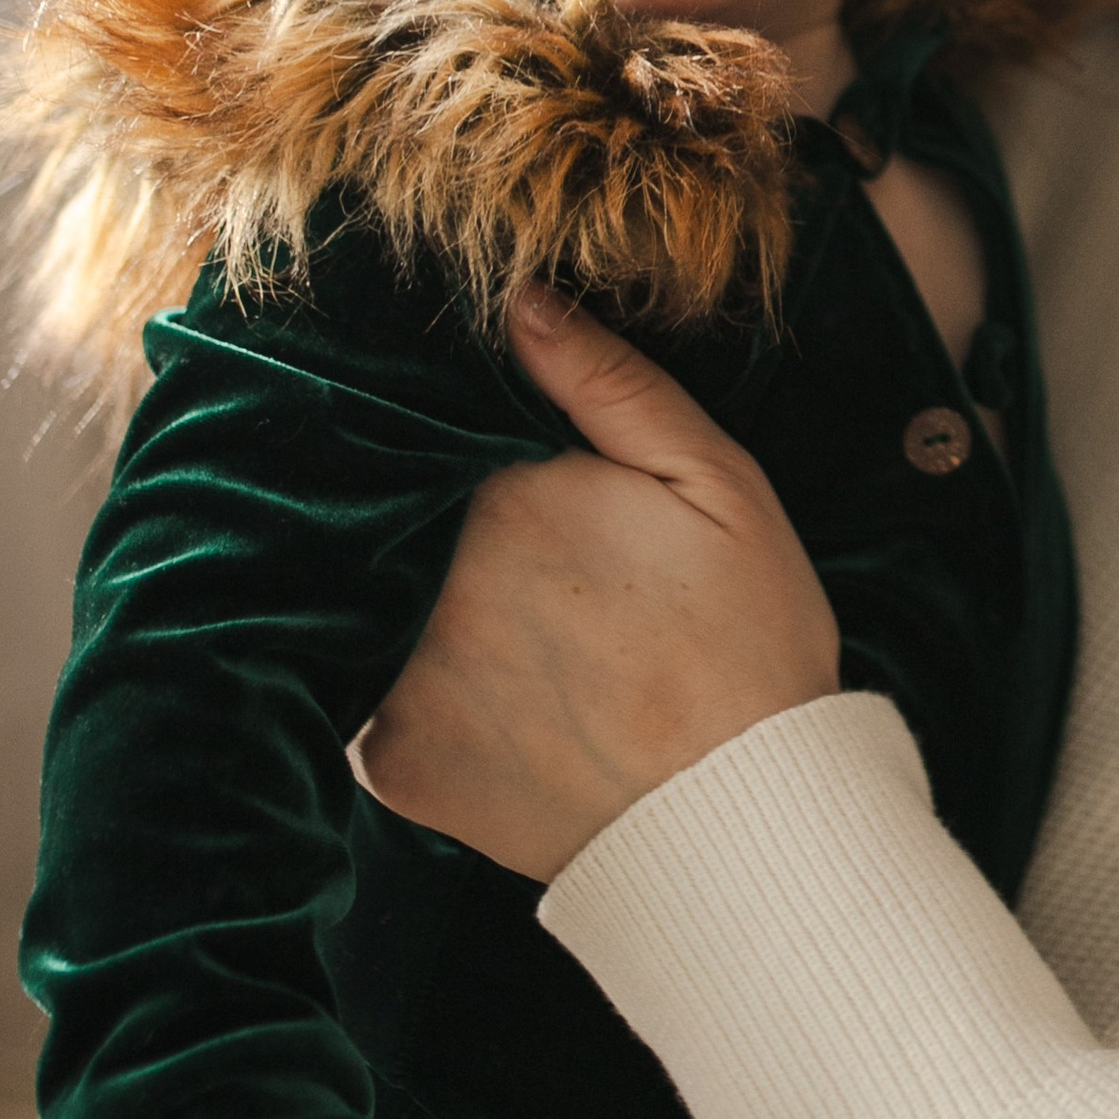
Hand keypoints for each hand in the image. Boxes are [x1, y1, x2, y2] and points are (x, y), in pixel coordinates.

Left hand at [357, 289, 840, 881]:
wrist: (744, 820)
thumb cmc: (748, 644)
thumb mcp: (719, 484)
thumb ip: (613, 386)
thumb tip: (516, 298)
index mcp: (504, 493)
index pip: (439, 431)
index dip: (466, 438)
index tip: (504, 464)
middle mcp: (430, 580)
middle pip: (397, 515)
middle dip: (432, 520)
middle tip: (522, 557)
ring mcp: (399, 677)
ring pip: (375, 603)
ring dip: (406, 599)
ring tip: (500, 620)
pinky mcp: (392, 762)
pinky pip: (370, 701)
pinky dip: (408, 691)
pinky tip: (485, 695)